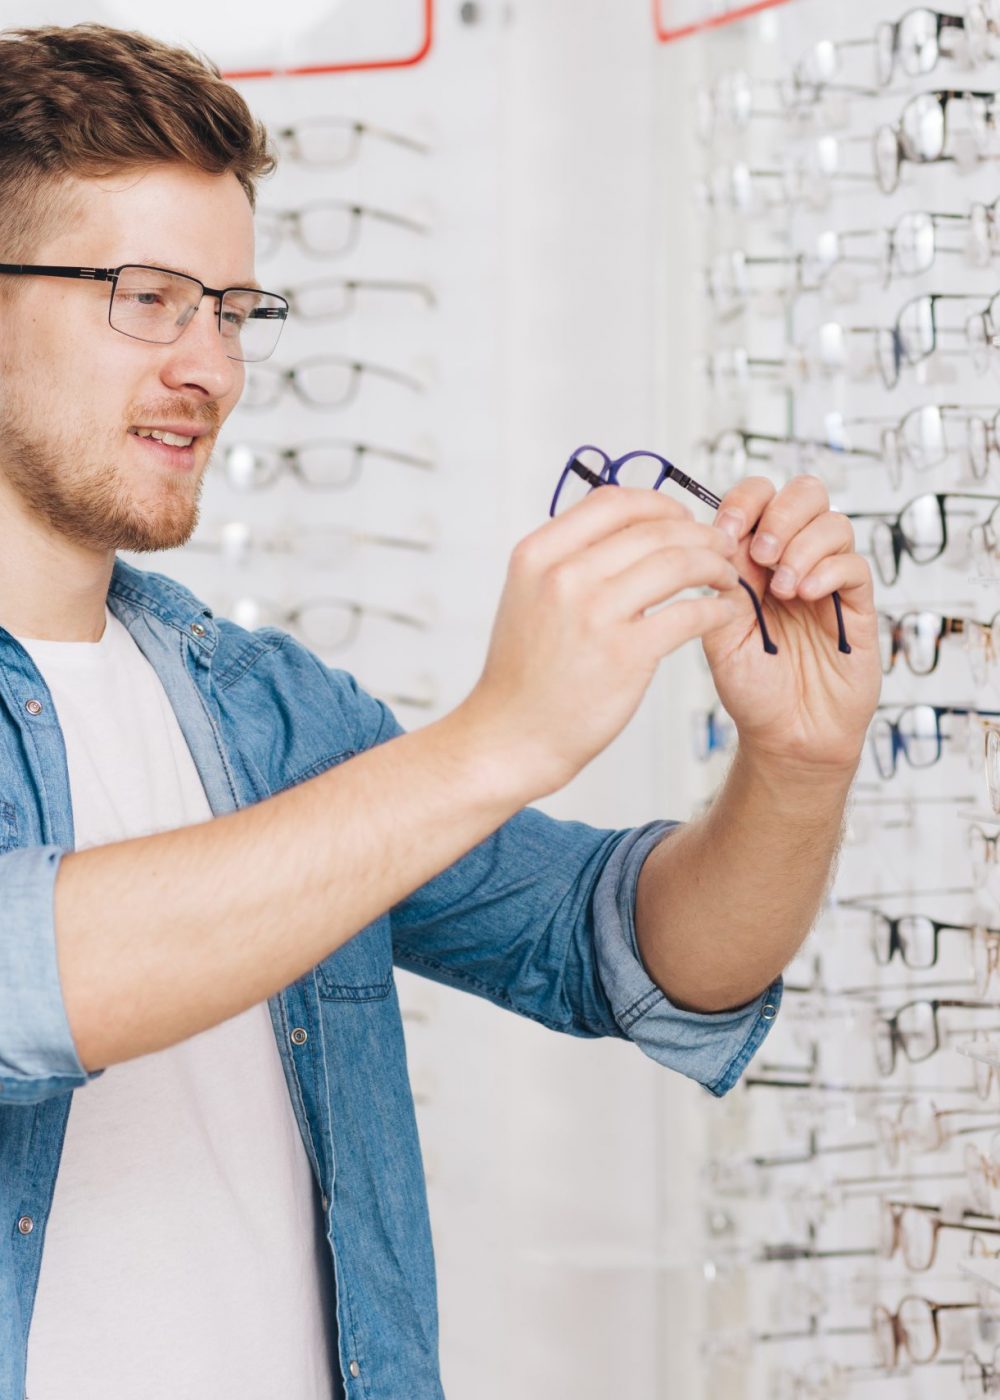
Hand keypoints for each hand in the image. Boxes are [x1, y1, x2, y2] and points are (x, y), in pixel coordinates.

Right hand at [462, 485, 740, 797]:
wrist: (510, 736)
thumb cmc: (524, 675)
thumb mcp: (526, 597)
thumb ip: (566, 560)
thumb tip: (623, 531)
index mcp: (538, 554)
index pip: (612, 501)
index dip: (658, 503)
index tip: (680, 518)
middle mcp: (563, 576)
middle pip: (653, 528)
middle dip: (698, 533)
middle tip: (719, 547)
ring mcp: (595, 613)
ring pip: (679, 563)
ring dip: (715, 565)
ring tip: (725, 577)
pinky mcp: (626, 654)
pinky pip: (690, 614)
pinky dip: (716, 608)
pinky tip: (723, 612)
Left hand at [704, 474, 880, 776]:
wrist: (787, 735)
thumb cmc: (753, 689)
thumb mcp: (720, 634)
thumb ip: (723, 585)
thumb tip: (722, 539)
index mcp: (753, 561)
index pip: (757, 499)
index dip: (744, 502)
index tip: (727, 532)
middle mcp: (793, 561)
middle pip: (804, 493)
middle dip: (781, 513)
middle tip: (764, 554)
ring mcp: (827, 580)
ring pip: (833, 522)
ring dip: (804, 545)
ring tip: (786, 589)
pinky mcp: (857, 604)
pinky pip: (855, 564)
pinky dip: (830, 569)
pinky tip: (808, 595)